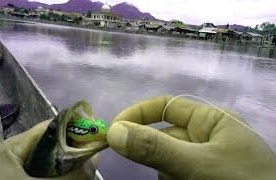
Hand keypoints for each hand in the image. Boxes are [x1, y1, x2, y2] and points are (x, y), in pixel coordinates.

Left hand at [0, 120, 98, 179]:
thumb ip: (71, 175)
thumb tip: (96, 158)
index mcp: (17, 145)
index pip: (51, 126)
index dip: (73, 129)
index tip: (93, 139)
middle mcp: (19, 151)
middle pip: (53, 142)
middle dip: (73, 150)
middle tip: (90, 159)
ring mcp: (20, 165)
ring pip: (52, 158)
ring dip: (68, 164)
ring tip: (83, 169)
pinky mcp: (23, 176)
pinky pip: (46, 170)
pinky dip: (59, 174)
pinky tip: (69, 179)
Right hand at [107, 96, 275, 179]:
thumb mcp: (198, 164)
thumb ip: (156, 148)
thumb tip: (113, 132)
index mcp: (211, 120)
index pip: (166, 106)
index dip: (138, 114)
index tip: (114, 131)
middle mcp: (208, 137)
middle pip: (164, 137)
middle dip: (155, 154)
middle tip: (157, 170)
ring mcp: (206, 160)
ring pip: (168, 161)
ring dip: (167, 173)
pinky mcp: (203, 177)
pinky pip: (177, 175)